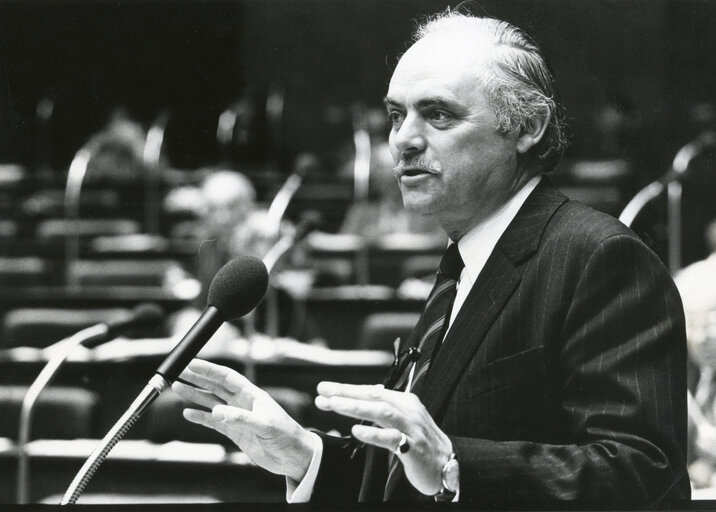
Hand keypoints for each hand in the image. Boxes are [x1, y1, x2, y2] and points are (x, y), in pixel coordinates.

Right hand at [172, 359, 314, 481]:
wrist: (292, 456)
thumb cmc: (286, 435)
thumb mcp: (265, 425)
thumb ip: (241, 418)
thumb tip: (217, 412)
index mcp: (252, 395)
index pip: (227, 378)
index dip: (209, 370)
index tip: (192, 363)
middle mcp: (242, 402)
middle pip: (215, 386)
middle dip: (197, 378)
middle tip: (179, 371)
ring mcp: (237, 416)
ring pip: (211, 402)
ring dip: (195, 395)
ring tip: (178, 388)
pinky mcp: (234, 432)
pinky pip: (213, 422)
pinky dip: (200, 417)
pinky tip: (188, 413)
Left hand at [315, 381, 451, 495]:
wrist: (448, 465)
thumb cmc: (422, 442)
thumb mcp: (404, 419)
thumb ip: (386, 407)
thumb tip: (369, 392)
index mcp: (404, 401)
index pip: (371, 391)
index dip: (347, 389)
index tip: (324, 388)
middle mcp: (408, 410)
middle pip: (374, 397)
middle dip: (346, 393)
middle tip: (322, 392)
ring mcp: (411, 428)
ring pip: (382, 412)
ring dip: (356, 407)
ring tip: (334, 405)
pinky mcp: (414, 447)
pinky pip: (392, 438)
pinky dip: (374, 434)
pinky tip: (357, 431)